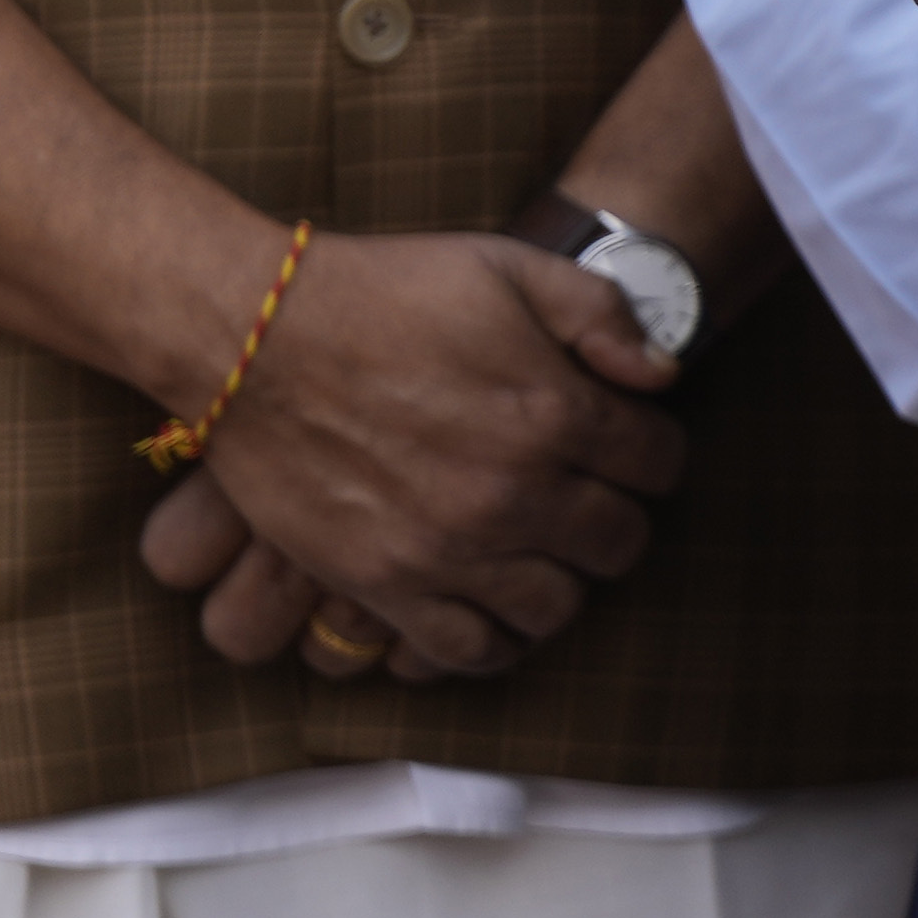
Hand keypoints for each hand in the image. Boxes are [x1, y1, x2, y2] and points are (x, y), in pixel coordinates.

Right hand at [165, 232, 690, 674]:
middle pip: (618, 543)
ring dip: (561, 583)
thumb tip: (662, 374)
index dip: (653, 452)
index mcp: (555, 412)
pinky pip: (467, 650)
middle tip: (586, 500)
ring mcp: (449, 548)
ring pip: (554, 609)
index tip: (627, 446)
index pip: (660, 463)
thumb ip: (601, 315)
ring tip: (541, 554)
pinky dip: (492, 641)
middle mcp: (514, 492)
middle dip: (615, 519)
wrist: (254, 334)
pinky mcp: (385, 583)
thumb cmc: (383, 292)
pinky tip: (491, 608)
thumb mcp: (507, 266)